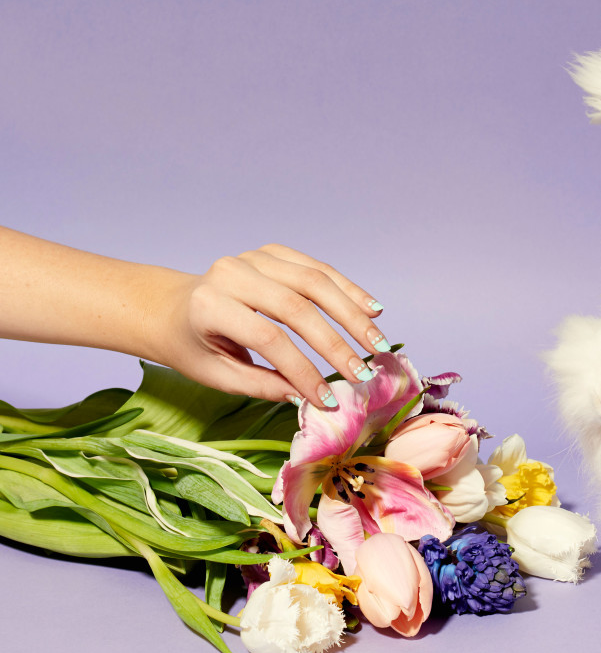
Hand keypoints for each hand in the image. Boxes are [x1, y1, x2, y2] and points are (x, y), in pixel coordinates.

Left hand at [153, 244, 389, 405]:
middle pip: (296, 307)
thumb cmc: (193, 346)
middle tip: (363, 372)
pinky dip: (347, 289)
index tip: (328, 399)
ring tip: (377, 342)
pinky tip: (371, 309)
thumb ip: (263, 385)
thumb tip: (309, 397)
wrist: (171, 307)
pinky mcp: (272, 253)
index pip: (269, 339)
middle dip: (335, 343)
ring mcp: (254, 258)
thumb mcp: (218, 375)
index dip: (303, 369)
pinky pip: (317, 269)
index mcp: (210, 306)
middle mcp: (231, 274)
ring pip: (314, 282)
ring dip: (352, 313)